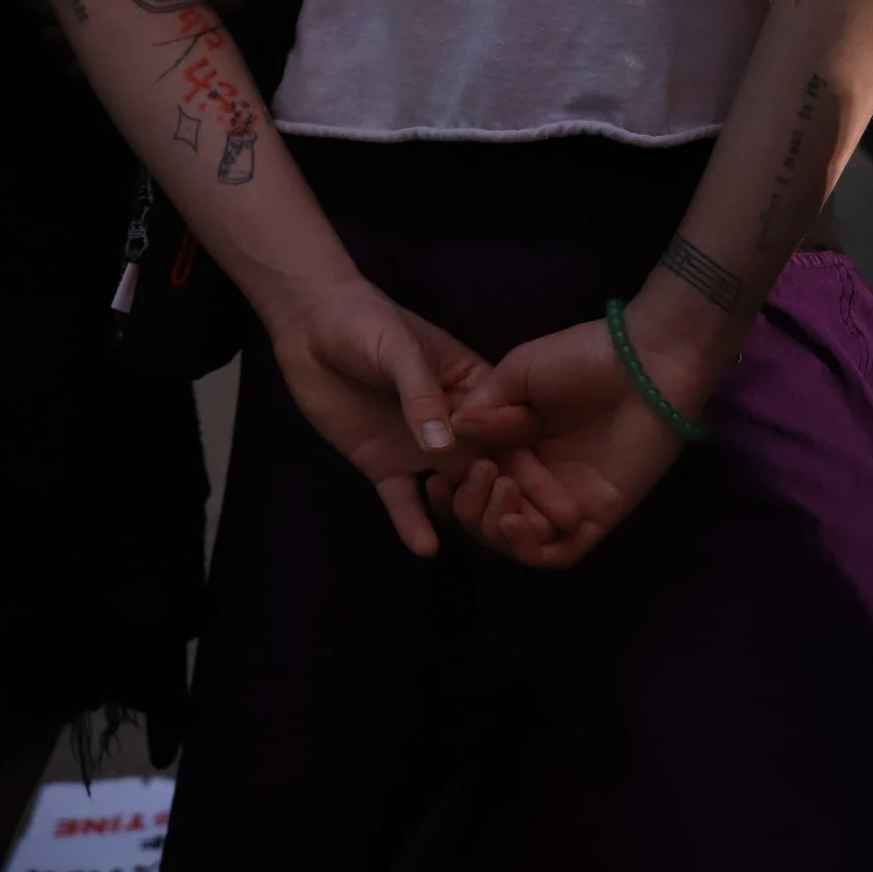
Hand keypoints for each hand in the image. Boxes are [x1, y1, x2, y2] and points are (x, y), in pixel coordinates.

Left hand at [268, 275, 537, 557]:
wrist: (311, 327)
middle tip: (537, 530)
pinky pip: (403, 500)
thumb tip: (444, 447)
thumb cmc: (367, 322)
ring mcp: (421, 448)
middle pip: (489, 465)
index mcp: (474, 388)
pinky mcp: (384, 465)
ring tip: (486, 536)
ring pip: (452, 488)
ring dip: (469, 511)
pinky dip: (413, 524)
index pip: (507, 427)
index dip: (532, 460)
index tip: (561, 494)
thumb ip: (421, 396)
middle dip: (512, 497)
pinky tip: (425, 548)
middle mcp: (456, 425)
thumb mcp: (400, 349)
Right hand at [438, 286, 724, 568]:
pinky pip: (554, 553)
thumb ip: (484, 409)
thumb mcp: (518, 372)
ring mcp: (564, 500)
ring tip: (503, 490)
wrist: (644, 363)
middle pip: (485, 515)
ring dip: (494, 525)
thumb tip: (452, 435)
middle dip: (470, 505)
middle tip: (480, 475)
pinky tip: (516, 521)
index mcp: (513, 443)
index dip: (450, 486)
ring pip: (514, 539)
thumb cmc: (582, 357)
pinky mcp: (594, 518)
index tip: (436, 476)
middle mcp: (534, 477)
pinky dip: (527, 547)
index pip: (470, 481)